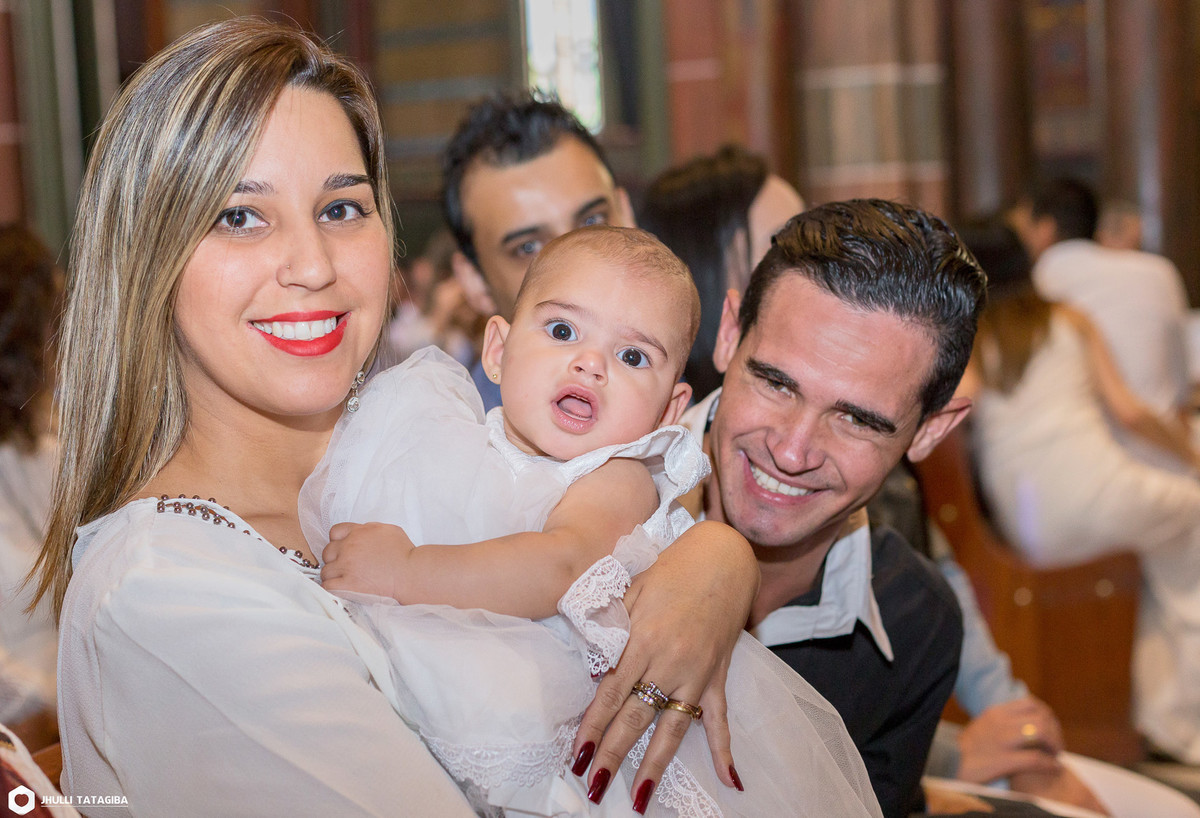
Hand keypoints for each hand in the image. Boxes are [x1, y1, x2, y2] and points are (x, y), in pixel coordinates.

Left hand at [320, 522, 414, 600]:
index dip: (338, 541)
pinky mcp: (348, 584)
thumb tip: (361, 532)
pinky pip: (327, 586)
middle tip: (346, 567)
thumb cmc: (405, 553)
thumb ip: (370, 529)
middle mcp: (350, 547)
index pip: (334, 532)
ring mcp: (347, 566)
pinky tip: (341, 589)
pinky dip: (332, 588)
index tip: (344, 549)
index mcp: (359, 532)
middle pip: (327, 552)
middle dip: (335, 559)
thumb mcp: (389, 530)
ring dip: (333, 576)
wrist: (411, 573)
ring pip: (326, 571)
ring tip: (345, 580)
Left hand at [570, 521, 757, 806]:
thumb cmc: (672, 570)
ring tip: (640, 798)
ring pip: (673, 728)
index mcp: (644, 638)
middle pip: (636, 717)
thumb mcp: (632, 589)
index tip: (578, 754)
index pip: (612, 692)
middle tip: (595, 785)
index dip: (593, 725)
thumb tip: (591, 658)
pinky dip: (723, 750)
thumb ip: (610, 622)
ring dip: (655, 766)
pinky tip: (729, 780)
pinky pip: (719, 719)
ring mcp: (697, 673)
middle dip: (614, 754)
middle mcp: (671, 662)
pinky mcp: (717, 676)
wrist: (723, 556)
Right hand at [956, 697, 1063, 784]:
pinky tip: (1053, 768)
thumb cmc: (963, 750)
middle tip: (1055, 746)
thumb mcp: (981, 726)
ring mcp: (1002, 740)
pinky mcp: (1003, 760)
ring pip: (1042, 732)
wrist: (946, 764)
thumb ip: (1000, 722)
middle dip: (1055, 732)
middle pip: (1041, 717)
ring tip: (1054, 756)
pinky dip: (1050, 764)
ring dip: (1055, 745)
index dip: (1046, 715)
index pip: (1031, 703)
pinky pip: (1036, 758)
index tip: (1049, 728)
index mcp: (995, 712)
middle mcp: (1000, 722)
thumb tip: (1021, 724)